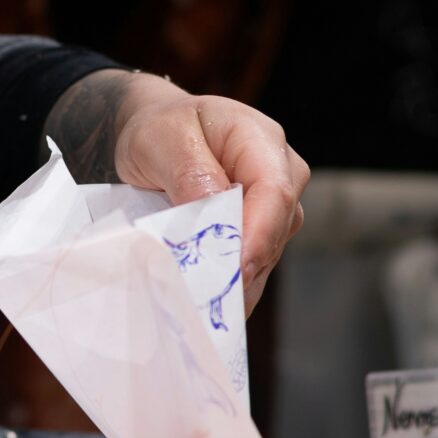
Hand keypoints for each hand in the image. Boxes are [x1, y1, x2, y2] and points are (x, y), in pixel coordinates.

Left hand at [52, 70, 308, 311]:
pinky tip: (204, 299)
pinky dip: (228, 281)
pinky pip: (251, 261)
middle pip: (275, 229)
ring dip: (235, 281)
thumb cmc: (160, 130)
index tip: (233, 273)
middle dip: (244, 267)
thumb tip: (214, 207)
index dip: (258, 236)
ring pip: (266, 253)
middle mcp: (280, 173)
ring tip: (200, 306)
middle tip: (206, 300)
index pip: (275, 192)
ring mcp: (273, 206)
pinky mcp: (259, 231)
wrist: (157, 137)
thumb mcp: (160, 138)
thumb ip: (188, 169)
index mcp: (260, 139)